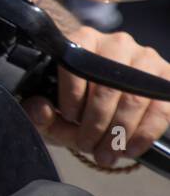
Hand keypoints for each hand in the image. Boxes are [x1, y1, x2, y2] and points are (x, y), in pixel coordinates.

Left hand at [23, 27, 169, 166]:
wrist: (105, 101)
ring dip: (119, 133)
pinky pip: (161, 109)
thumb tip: (40, 109)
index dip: (72, 97)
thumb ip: (39, 110)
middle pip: (107, 86)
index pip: (77, 65)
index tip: (68, 118)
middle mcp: (116, 43)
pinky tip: (129, 149)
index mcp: (82, 40)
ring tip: (106, 154)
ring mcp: (146, 59)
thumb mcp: (50, 107)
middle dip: (96, 124)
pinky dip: (144, 134)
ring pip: (135, 99)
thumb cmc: (74, 102)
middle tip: (87, 146)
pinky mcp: (167, 78)